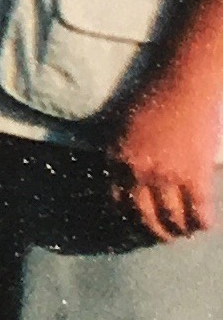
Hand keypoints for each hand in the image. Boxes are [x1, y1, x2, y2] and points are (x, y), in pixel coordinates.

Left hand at [113, 72, 222, 242]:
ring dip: (178, 230)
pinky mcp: (195, 175)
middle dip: (153, 231)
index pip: (117, 201)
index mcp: (117, 159)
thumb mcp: (121, 124)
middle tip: (163, 236)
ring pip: (171, 217)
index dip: (127, 218)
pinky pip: (198, 210)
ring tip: (184, 231)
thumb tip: (119, 173)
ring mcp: (167, 176)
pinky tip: (204, 225)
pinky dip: (201, 223)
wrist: (184, 83)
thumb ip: (119, 150)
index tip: (136, 225)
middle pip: (143, 216)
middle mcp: (138, 172)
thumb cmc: (153, 97)